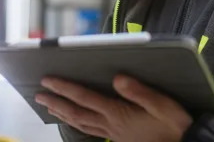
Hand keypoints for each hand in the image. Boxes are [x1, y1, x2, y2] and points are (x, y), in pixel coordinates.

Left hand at [35, 75, 192, 141]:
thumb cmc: (174, 125)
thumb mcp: (161, 104)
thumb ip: (139, 91)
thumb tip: (117, 78)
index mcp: (118, 113)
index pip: (84, 97)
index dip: (64, 88)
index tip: (48, 80)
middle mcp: (110, 125)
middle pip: (76, 113)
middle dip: (56, 102)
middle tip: (38, 95)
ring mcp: (113, 134)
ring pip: (80, 124)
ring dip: (62, 114)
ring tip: (49, 107)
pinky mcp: (118, 139)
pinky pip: (90, 131)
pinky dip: (77, 124)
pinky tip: (75, 121)